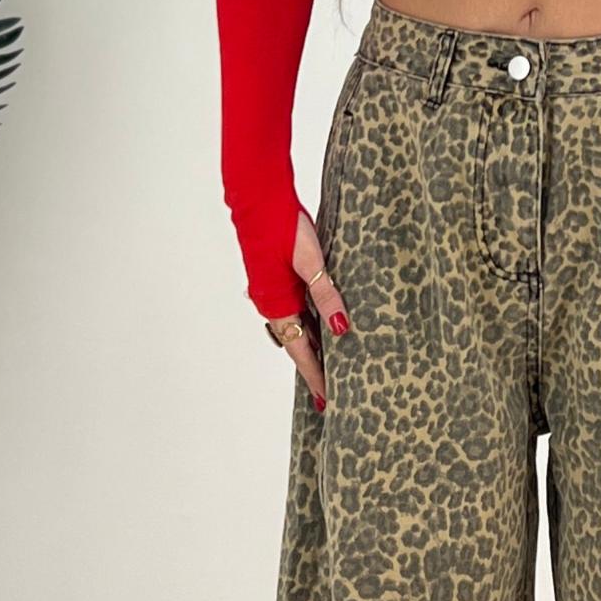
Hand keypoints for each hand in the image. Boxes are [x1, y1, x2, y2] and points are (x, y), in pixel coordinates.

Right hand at [266, 204, 349, 406]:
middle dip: (315, 367)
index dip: (315, 376)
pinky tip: (323, 324)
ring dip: (312, 345)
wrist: (258, 200)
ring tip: (332, 364)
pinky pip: (295, 310)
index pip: (300, 352)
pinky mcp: (275, 279)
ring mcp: (271, 292)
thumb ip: (327, 296)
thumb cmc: (283, 228)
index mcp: (277, 306)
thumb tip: (342, 330)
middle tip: (333, 391)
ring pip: (296, 327)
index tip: (327, 400)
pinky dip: (309, 323)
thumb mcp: (311, 264)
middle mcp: (271, 304)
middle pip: (297, 344)